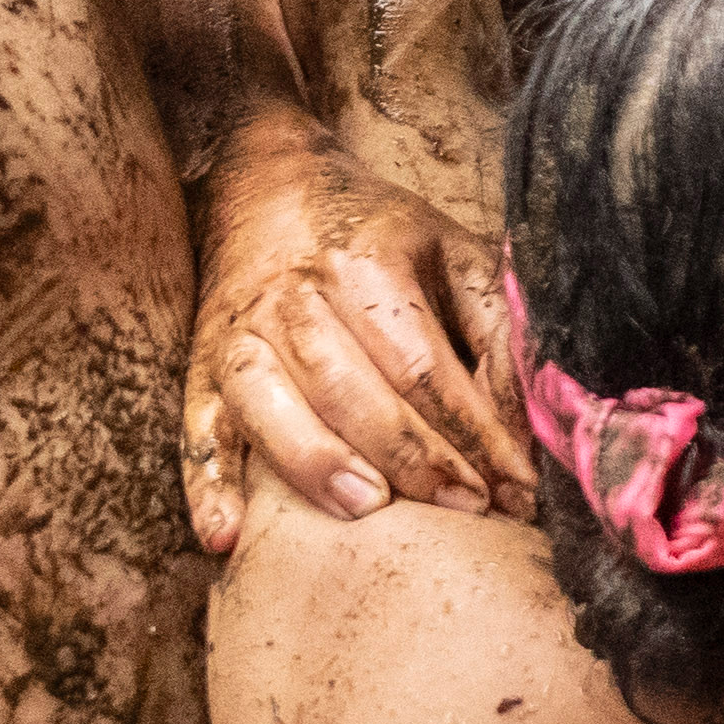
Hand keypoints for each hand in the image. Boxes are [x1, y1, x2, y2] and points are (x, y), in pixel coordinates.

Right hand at [188, 159, 524, 544]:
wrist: (270, 187)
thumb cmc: (379, 236)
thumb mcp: (454, 254)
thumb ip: (498, 331)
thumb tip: (525, 425)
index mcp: (364, 267)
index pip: (424, 369)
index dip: (476, 434)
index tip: (519, 488)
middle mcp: (295, 301)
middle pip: (353, 393)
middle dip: (416, 461)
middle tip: (470, 511)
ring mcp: (240, 337)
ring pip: (272, 409)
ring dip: (320, 467)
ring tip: (370, 510)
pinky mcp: (201, 369)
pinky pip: (198, 430)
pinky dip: (207, 485)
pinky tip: (226, 536)